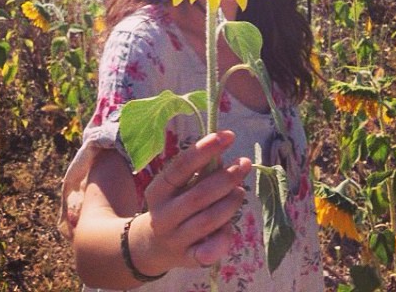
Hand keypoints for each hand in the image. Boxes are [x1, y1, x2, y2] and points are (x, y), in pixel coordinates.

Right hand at [129, 130, 251, 273]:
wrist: (151, 245)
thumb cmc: (172, 204)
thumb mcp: (175, 185)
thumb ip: (197, 171)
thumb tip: (223, 154)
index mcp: (158, 190)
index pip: (182, 166)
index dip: (206, 149)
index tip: (228, 135)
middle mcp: (163, 215)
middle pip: (199, 195)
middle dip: (226, 177)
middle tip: (244, 163)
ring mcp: (175, 239)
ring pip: (208, 221)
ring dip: (230, 203)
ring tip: (240, 190)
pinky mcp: (187, 259)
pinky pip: (209, 251)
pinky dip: (224, 237)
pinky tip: (230, 225)